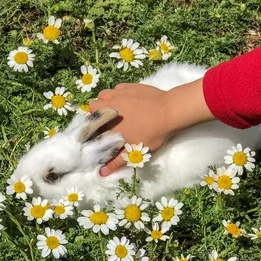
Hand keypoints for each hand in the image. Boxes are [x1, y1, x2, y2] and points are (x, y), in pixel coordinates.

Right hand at [89, 78, 213, 175]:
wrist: (170, 111)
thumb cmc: (152, 133)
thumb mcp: (134, 151)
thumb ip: (116, 161)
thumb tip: (102, 173)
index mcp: (108, 122)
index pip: (90, 124)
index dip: (92, 128)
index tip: (99, 132)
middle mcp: (109, 106)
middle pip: (92, 105)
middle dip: (96, 113)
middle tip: (108, 120)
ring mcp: (119, 93)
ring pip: (103, 94)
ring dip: (105, 101)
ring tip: (115, 109)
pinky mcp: (130, 86)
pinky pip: (118, 88)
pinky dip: (119, 94)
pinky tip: (128, 100)